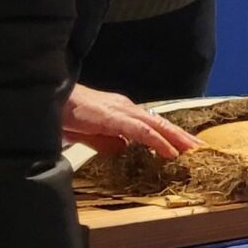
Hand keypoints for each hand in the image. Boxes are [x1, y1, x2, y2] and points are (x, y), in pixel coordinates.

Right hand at [62, 84, 199, 157]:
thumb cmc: (64, 113)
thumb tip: (122, 150)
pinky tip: (168, 151)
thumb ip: (107, 142)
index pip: (153, 125)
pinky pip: (139, 130)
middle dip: (182, 137)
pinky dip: (156, 141)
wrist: (46, 97)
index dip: (172, 136)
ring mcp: (120, 111)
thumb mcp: (90, 134)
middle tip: (201, 149)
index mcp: (122, 113)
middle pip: (161, 124)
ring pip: (155, 126)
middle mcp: (126, 108)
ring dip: (176, 139)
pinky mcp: (112, 117)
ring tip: (193, 151)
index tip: (187, 148)